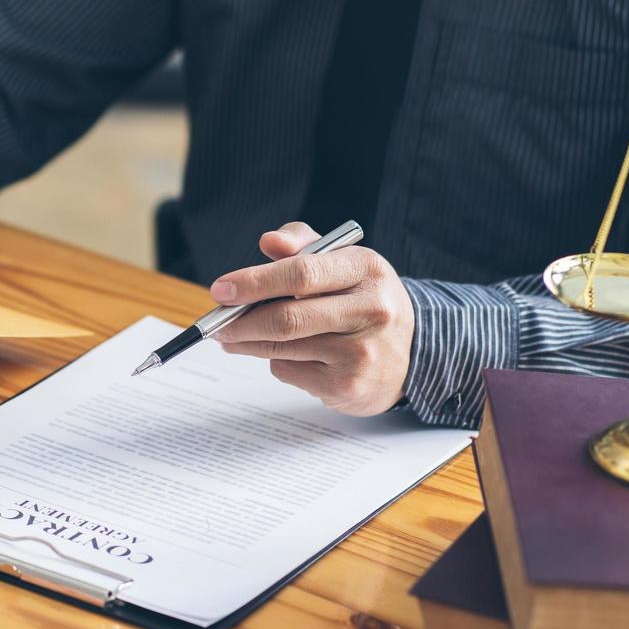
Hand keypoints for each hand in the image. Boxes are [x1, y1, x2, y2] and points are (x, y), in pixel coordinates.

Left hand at [210, 222, 413, 414]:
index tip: (221, 289)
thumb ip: (303, 246)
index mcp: (367, 269)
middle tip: (217, 322)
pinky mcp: (348, 385)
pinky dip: (277, 361)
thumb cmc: (362, 299)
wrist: (411, 352)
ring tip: (233, 336)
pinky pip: (290, 371)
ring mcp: (361, 353)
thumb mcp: (343, 263)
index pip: (302, 272)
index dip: (254, 282)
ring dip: (247, 342)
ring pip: (283, 347)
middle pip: (287, 318)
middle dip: (241, 320)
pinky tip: (285, 354)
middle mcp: (371, 310)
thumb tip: (269, 242)